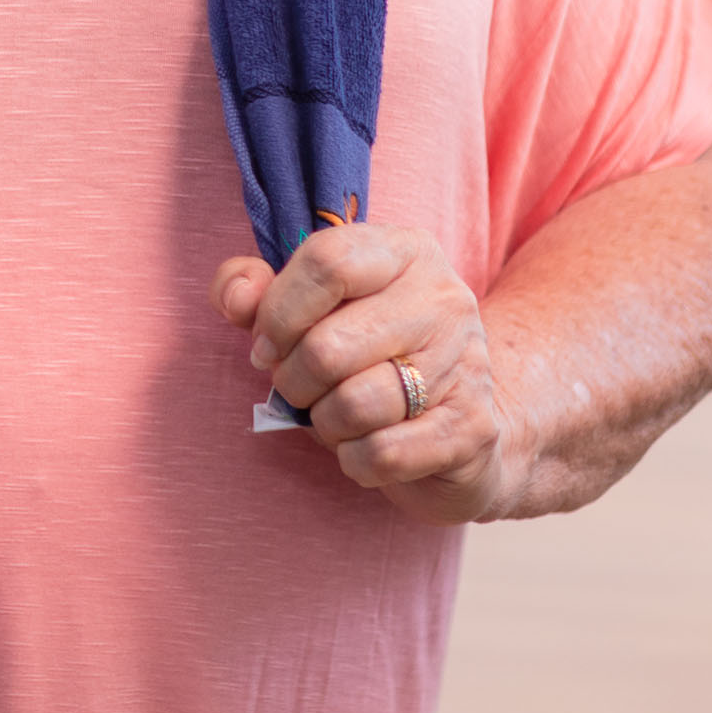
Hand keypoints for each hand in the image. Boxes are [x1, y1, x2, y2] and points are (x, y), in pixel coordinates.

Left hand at [215, 223, 522, 522]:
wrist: (459, 422)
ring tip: (333, 416)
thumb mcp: (306, 309)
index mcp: (403, 251)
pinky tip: (364, 448)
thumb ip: (253, 290)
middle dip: (292, 381)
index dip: (277, 312)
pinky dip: (354, 461)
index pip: (326, 262)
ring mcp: (466, 362)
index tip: (264, 345)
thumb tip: (237, 300)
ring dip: (323, 424)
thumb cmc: (365, 354)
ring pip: (354, 405)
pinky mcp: (474, 428)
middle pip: (328, 346)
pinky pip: (383, 453)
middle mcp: (444, 298)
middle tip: (298, 389)